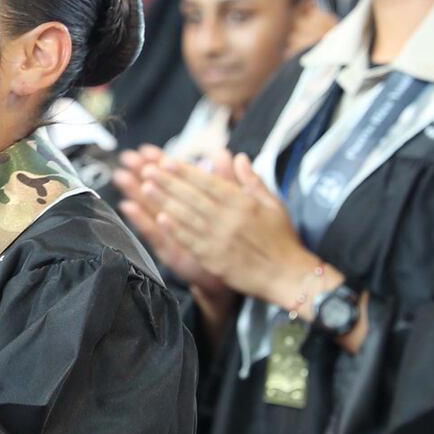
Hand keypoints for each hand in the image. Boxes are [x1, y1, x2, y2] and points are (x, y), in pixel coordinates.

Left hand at [132, 152, 313, 308]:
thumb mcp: (273, 204)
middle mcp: (228, 219)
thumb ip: (252, 180)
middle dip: (168, 181)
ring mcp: (219, 240)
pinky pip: (189, 241)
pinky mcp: (213, 259)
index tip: (166, 160)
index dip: (185, 171)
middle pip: (192, 196)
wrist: (287, 276)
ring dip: (164, 201)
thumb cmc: (281, 239)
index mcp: (242, 203)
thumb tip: (237, 157)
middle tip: (147, 169)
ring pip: (186, 216)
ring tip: (146, 187)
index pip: (208, 182)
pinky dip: (174, 229)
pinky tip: (159, 218)